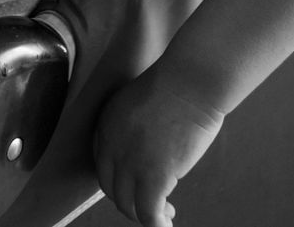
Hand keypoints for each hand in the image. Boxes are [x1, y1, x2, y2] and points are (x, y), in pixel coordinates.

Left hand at [93, 69, 224, 226]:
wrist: (189, 81)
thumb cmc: (177, 83)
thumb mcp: (140, 101)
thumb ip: (136, 125)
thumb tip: (150, 146)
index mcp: (107, 125)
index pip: (104, 165)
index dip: (119, 180)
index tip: (134, 185)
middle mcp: (112, 147)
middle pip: (112, 188)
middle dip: (129, 200)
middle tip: (150, 203)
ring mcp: (131, 163)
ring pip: (128, 205)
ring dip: (144, 215)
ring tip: (163, 215)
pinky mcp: (154, 177)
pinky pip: (149, 213)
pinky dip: (157, 224)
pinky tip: (167, 225)